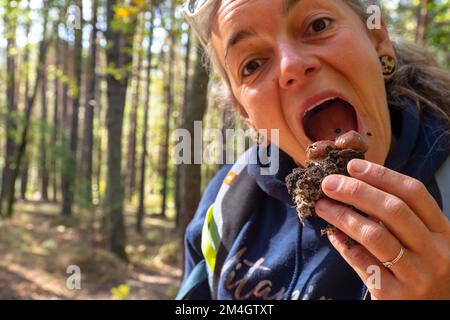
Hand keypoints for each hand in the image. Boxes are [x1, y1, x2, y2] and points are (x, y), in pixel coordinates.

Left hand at [315, 159, 449, 299]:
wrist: (433, 312)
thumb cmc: (423, 271)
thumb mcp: (425, 243)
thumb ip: (400, 219)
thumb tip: (356, 186)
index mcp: (444, 232)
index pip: (414, 193)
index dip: (381, 175)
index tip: (352, 166)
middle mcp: (436, 252)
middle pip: (393, 210)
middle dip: (356, 191)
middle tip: (329, 183)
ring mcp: (417, 276)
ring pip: (374, 235)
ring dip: (342, 215)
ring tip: (322, 205)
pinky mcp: (394, 296)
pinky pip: (361, 262)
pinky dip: (343, 244)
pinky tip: (332, 234)